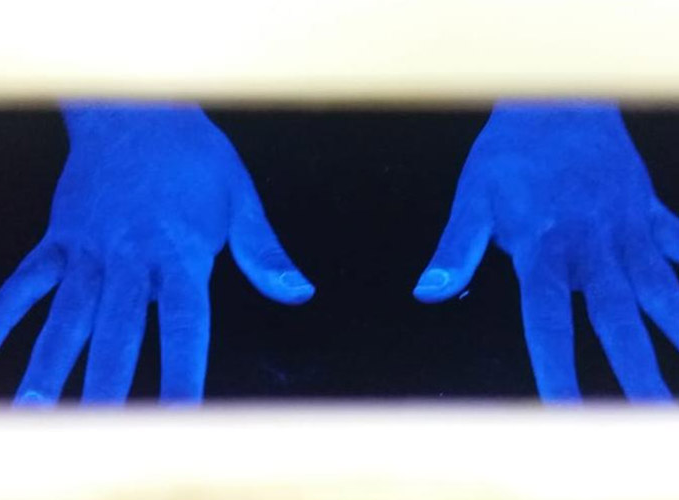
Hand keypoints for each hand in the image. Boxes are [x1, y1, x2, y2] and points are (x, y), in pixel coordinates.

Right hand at [0, 102, 314, 403]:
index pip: (185, 323)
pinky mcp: (59, 237)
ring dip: (50, 362)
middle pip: (118, 329)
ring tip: (34, 408)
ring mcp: (89, 248)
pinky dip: (0, 313)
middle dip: (108, 383)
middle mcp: (130, 257)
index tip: (183, 416)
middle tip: (98, 431)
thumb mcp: (239, 197)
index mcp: (180, 252)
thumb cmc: (194, 154)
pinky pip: (25, 280)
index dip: (183, 371)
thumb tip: (300, 292)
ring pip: (66, 313)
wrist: (136, 105)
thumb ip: (263, 251)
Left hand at [413, 100, 678, 400]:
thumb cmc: (510, 152)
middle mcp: (591, 247)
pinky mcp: (649, 211)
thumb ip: (456, 248)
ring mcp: (627, 230)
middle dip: (636, 371)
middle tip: (651, 414)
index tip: (563, 412)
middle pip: (617, 318)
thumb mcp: (472, 198)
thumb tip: (428, 292)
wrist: (557, 98)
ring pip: (663, 290)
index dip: (556, 367)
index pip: (548, 320)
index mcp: (543, 249)